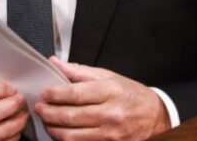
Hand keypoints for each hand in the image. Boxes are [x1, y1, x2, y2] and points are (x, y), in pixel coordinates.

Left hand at [35, 58, 170, 140]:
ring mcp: (111, 134)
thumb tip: (54, 63)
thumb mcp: (109, 77)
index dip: (54, 94)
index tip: (43, 92)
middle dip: (48, 112)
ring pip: (72, 136)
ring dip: (54, 129)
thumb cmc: (131, 95)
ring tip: (47, 120)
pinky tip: (61, 132)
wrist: (157, 118)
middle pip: (70, 116)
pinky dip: (67, 140)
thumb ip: (79, 72)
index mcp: (110, 92)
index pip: (75, 94)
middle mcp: (111, 115)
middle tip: (39, 107)